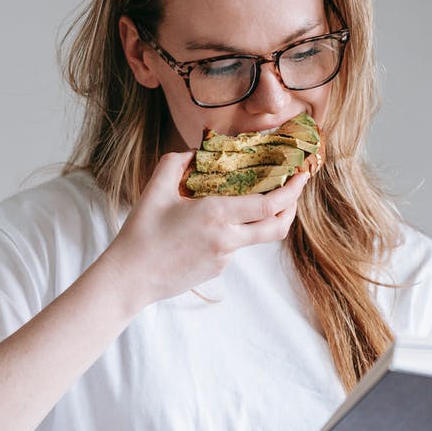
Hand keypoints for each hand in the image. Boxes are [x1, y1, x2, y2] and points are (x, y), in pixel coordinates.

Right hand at [101, 151, 309, 307]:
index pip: (268, 205)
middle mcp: (227, 239)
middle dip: (291, 208)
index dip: (291, 191)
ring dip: (258, 219)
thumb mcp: (155, 189)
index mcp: (217, 215)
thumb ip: (177, 162)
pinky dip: (231, 232)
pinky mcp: (217, 270)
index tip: (302, 176)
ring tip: (249, 200)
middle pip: (276, 227)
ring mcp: (224, 258)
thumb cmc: (141, 233)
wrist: (130, 278)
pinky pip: (233, 247)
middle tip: (293, 190)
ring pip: (253, 236)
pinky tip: (208, 227)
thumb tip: (196, 152)